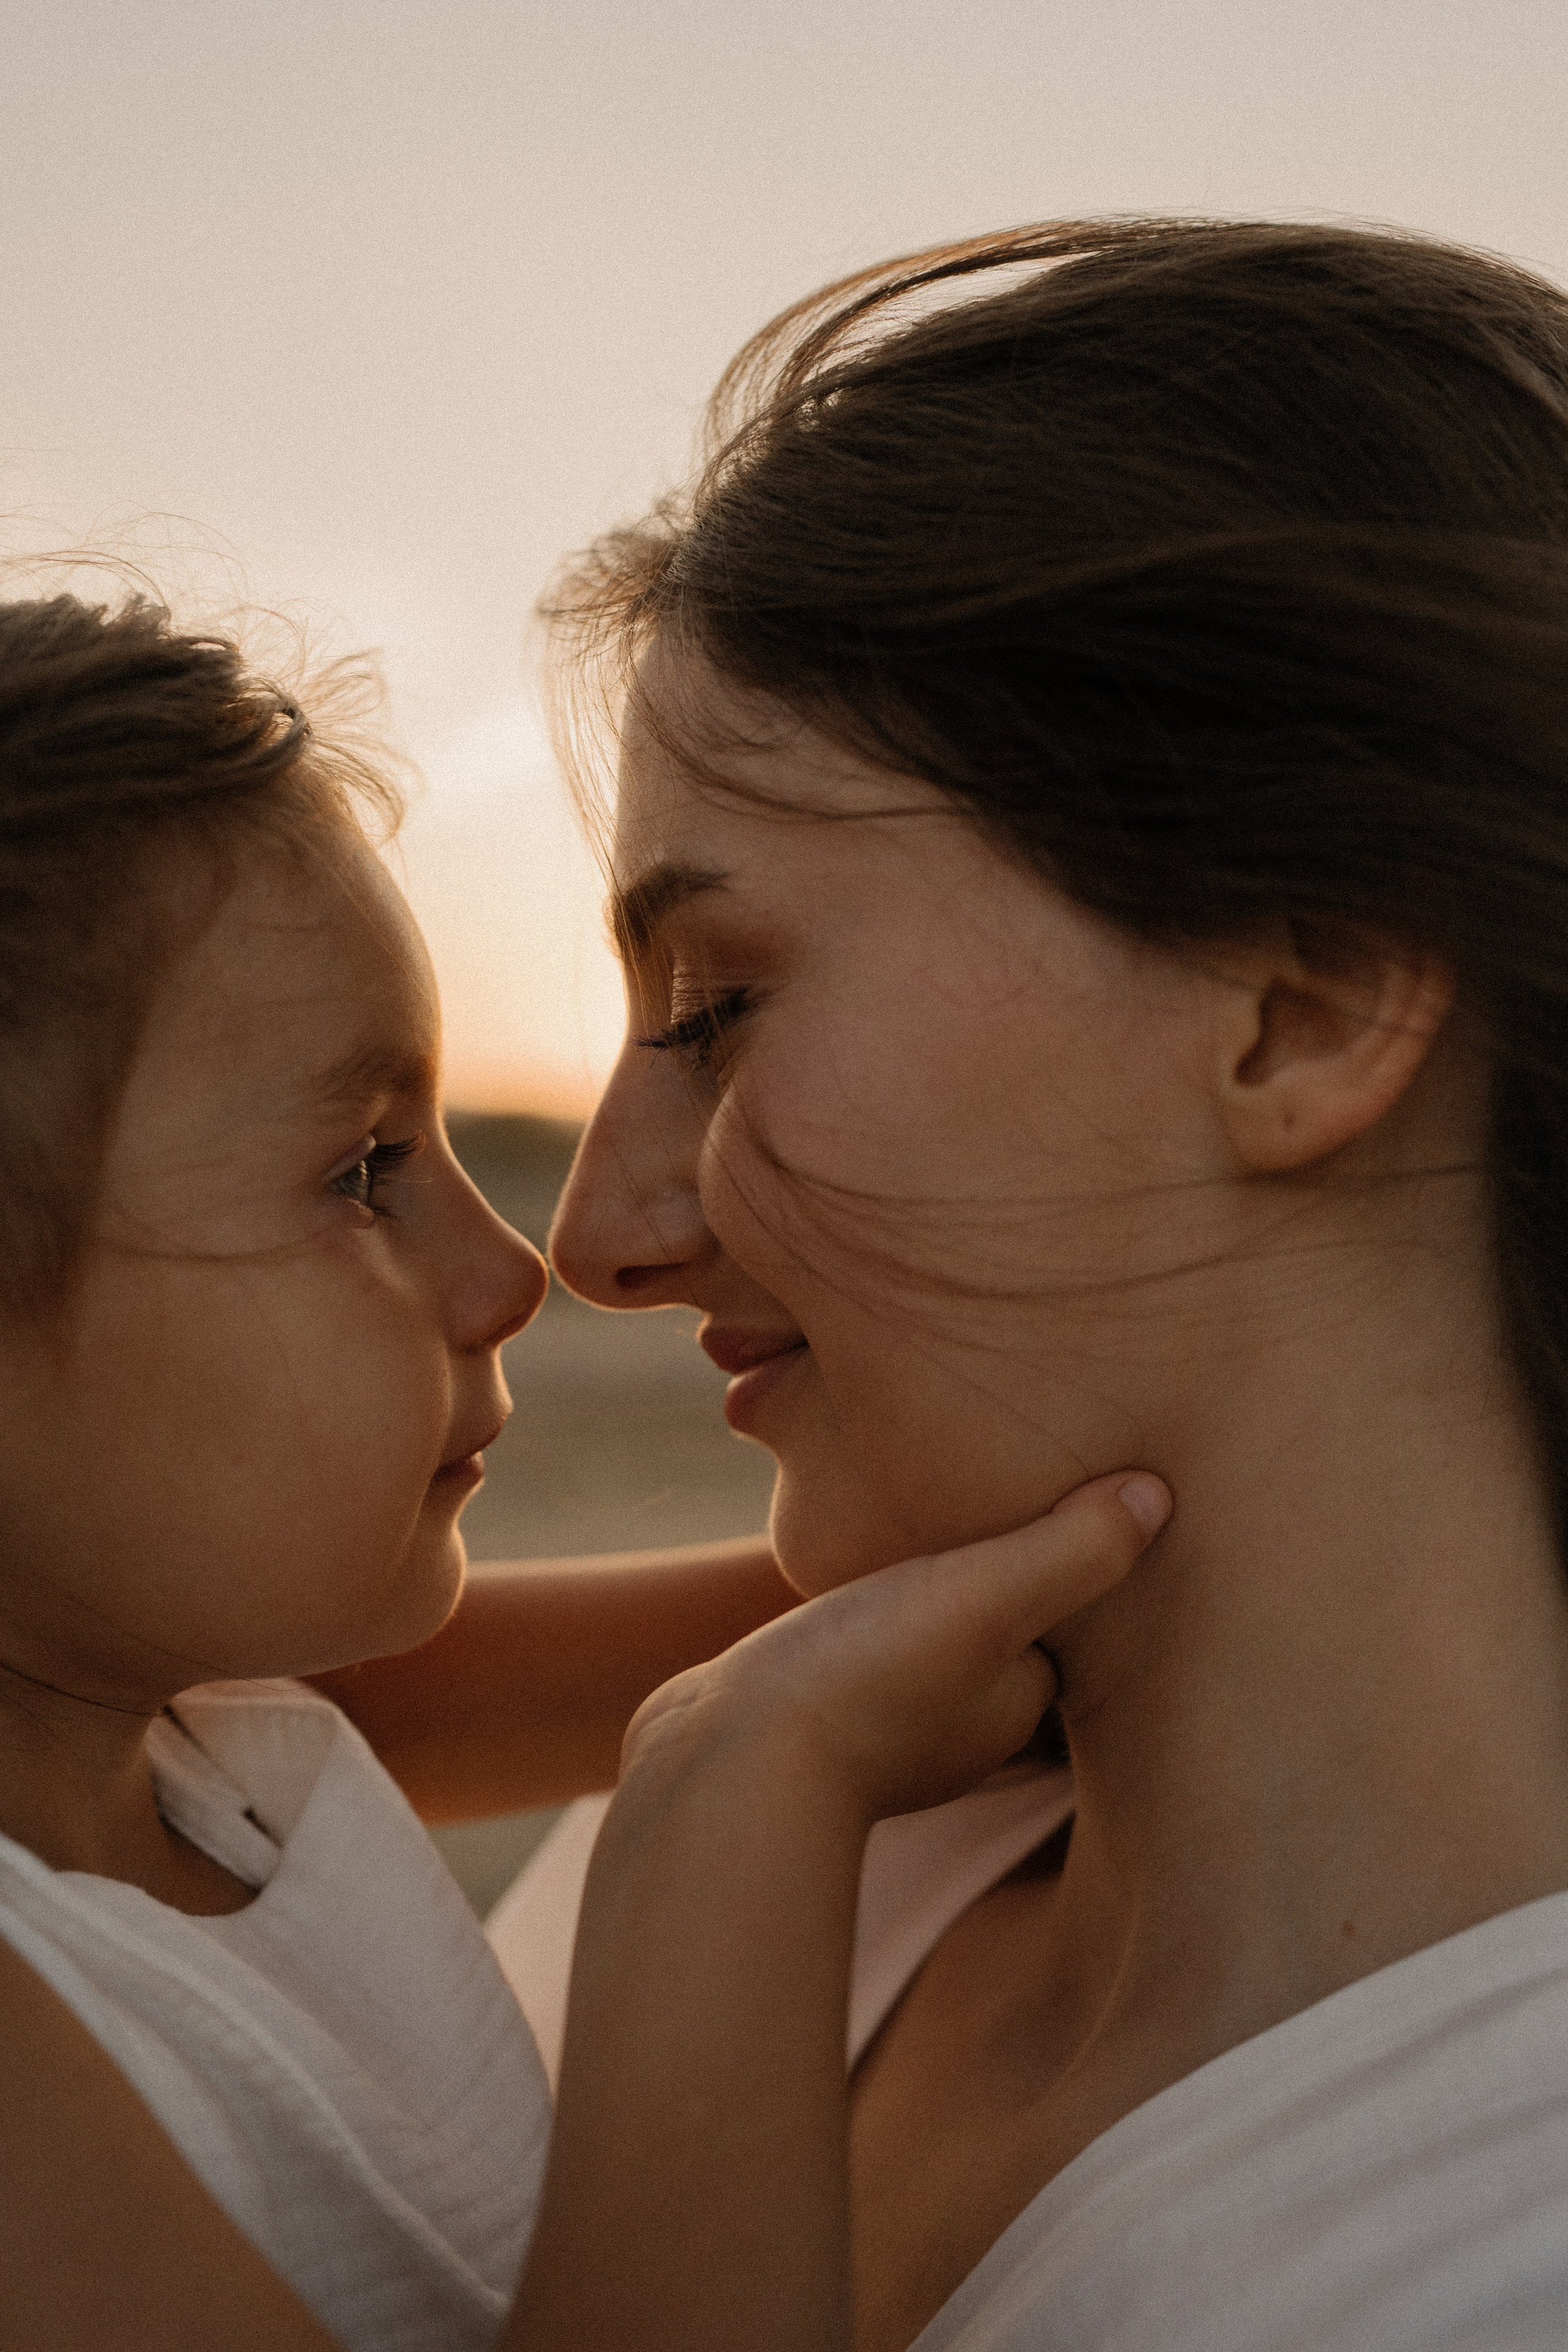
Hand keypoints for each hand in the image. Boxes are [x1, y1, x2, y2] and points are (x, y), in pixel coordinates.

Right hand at [620, 1471, 1171, 1826]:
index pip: (1064, 1627)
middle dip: (996, 1582)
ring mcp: (877, 1728)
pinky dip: (856, 1613)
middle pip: (994, 1634)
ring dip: (922, 1593)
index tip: (1070, 1498)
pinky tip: (838, 1573)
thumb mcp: (986, 1597)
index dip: (1067, 1564)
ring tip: (914, 1515)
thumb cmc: (866, 1680)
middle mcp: (956, 1727)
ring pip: (921, 1641)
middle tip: (995, 1494)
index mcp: (1015, 1702)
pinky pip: (851, 1649)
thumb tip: (1156, 1497)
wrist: (724, 1768)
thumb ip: (1073, 1548)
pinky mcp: (804, 1716)